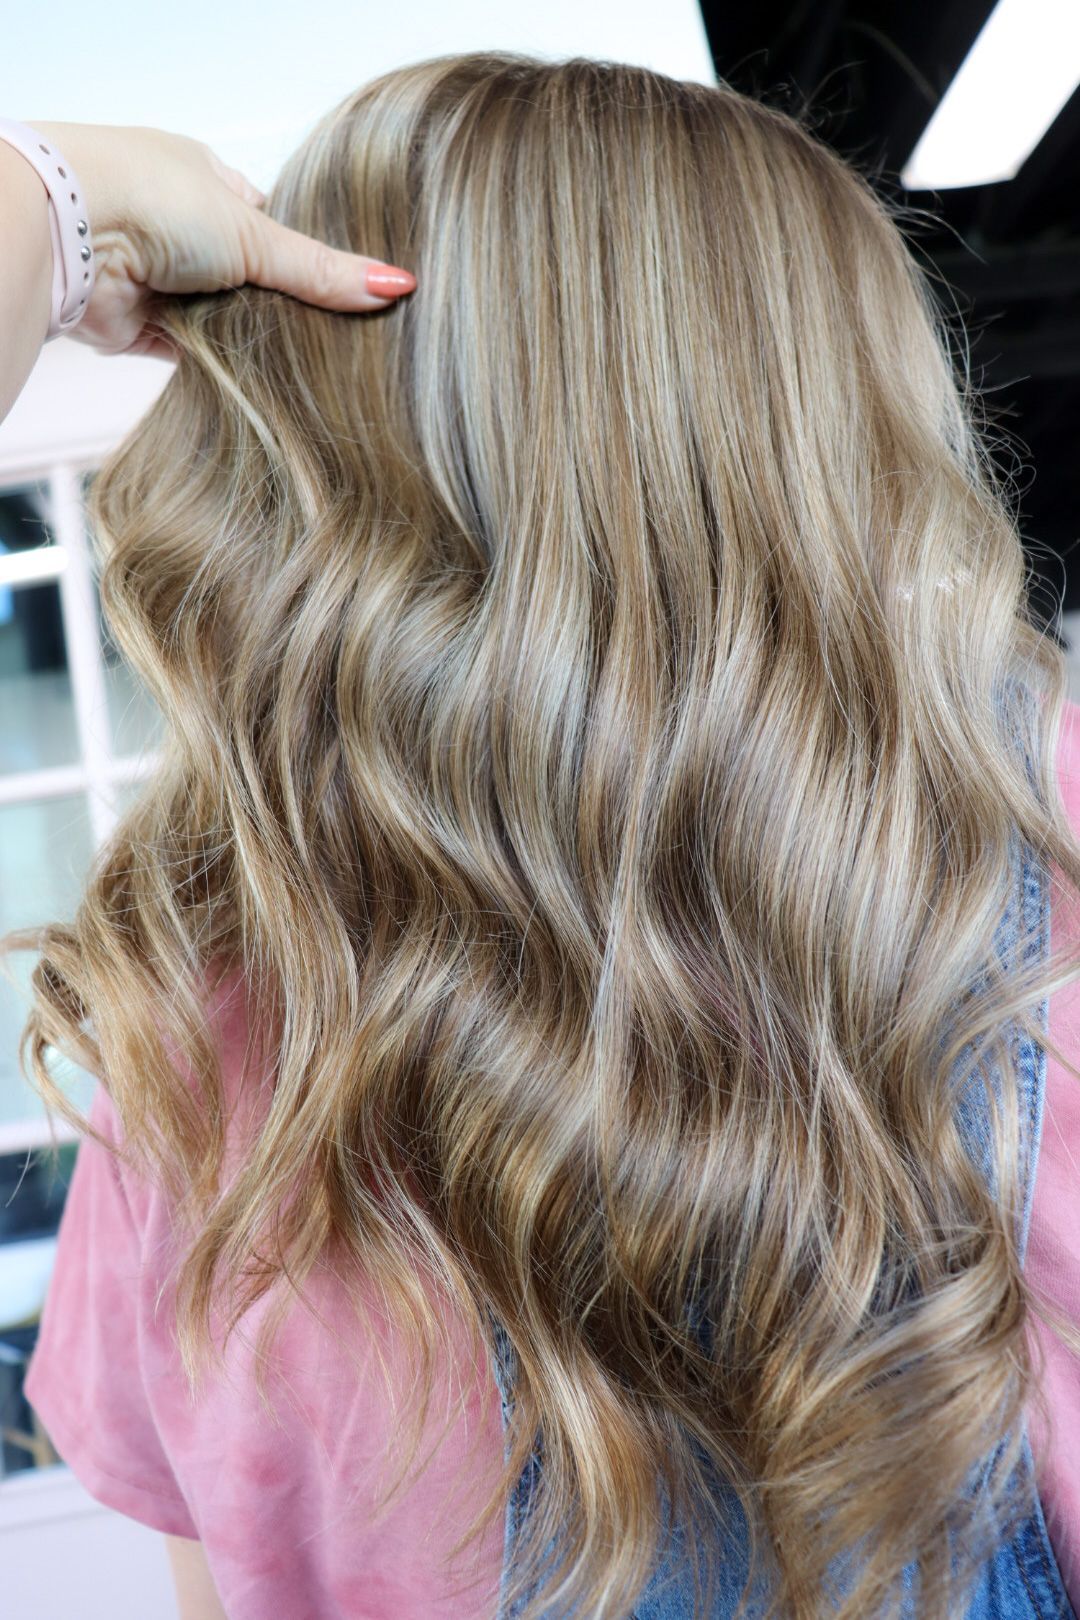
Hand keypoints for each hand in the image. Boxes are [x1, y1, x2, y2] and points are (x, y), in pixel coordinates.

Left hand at [29, 120, 415, 360]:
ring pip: (223, 321)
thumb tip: (397, 286)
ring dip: (248, 340)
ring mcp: (157, 277)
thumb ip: (324, 271)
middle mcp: (178, 228)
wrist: (72, 233)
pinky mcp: (139, 327)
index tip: (348, 295)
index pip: (272, 227)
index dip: (306, 261)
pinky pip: (192, 355)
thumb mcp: (256, 233)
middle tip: (335, 343)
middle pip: (250, 281)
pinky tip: (258, 386)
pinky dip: (218, 368)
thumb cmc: (154, 199)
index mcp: (206, 183)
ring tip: (306, 371)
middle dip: (279, 309)